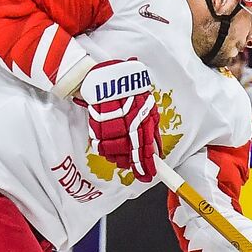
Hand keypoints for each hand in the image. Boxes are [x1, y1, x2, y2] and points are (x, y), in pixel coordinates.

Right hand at [78, 59, 162, 181]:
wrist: (109, 76)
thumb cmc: (131, 91)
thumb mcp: (148, 109)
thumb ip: (152, 129)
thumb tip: (155, 149)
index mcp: (142, 122)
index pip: (145, 150)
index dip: (147, 165)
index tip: (149, 175)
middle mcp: (127, 125)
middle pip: (129, 154)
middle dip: (132, 164)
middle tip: (136, 169)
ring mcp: (110, 125)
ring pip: (113, 152)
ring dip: (118, 157)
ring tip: (122, 158)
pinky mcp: (96, 124)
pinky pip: (99, 143)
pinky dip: (104, 148)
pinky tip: (109, 148)